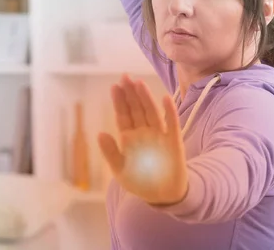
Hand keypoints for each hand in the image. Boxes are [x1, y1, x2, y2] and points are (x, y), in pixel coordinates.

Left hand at [98, 74, 188, 205]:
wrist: (163, 195)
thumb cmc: (140, 181)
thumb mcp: (120, 170)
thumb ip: (111, 152)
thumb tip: (100, 133)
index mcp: (129, 137)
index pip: (123, 115)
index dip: (119, 101)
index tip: (115, 86)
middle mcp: (144, 132)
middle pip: (137, 109)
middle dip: (131, 93)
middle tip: (126, 77)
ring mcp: (159, 135)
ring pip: (152, 112)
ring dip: (146, 98)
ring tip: (139, 84)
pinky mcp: (173, 141)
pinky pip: (172, 124)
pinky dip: (170, 111)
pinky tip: (165, 99)